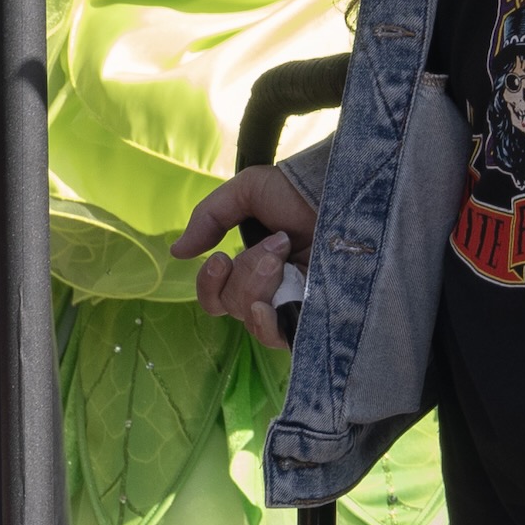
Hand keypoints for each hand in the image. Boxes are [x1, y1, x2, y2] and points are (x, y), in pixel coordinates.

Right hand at [177, 164, 319, 350]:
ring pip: (252, 318)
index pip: (218, 296)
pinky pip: (279, 336)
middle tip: (276, 244)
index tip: (220, 259)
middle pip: (233, 306)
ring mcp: (295, 304)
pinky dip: (268, 323)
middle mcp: (272, 289)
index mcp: (253, 266)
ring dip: (260, 283)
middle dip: (246, 273)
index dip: (209, 285)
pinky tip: (273, 303)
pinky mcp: (316, 316)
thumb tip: (178, 253)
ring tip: (286, 253)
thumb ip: (209, 218)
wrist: (346, 192)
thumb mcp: (247, 192)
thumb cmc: (301, 188)